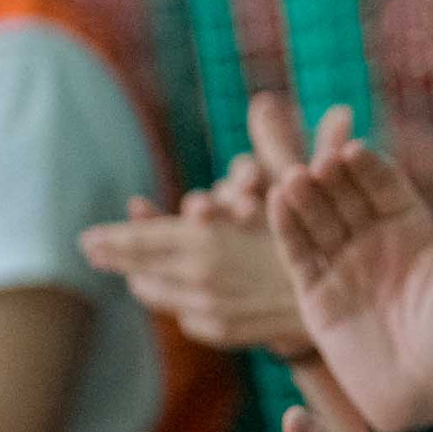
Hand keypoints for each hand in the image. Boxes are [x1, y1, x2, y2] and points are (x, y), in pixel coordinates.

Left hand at [80, 100, 353, 356]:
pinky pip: (186, 317)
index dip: (112, 238)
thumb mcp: (301, 183)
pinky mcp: (224, 330)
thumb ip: (276, 144)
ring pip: (159, 296)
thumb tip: (265, 100)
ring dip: (145, 280)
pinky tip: (179, 293)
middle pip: (140, 271)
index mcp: (206, 239)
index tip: (85, 239)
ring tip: (134, 270)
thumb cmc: (327, 236)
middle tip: (95, 250)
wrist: (347, 301)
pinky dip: (178, 302)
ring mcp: (210, 309)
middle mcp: (199, 278)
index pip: (141, 240)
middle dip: (116, 258)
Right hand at [270, 142, 432, 431]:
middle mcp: (374, 239)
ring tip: (293, 178)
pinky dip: (286, 229)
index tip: (354, 150)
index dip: (369, 168)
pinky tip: (277, 203)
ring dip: (304, 198)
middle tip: (320, 162)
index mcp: (412, 226)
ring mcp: (342, 264)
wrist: (432, 394)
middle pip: (347, 196)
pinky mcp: (315, 292)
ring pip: (318, 220)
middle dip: (332, 178)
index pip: (385, 185)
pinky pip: (298, 254)